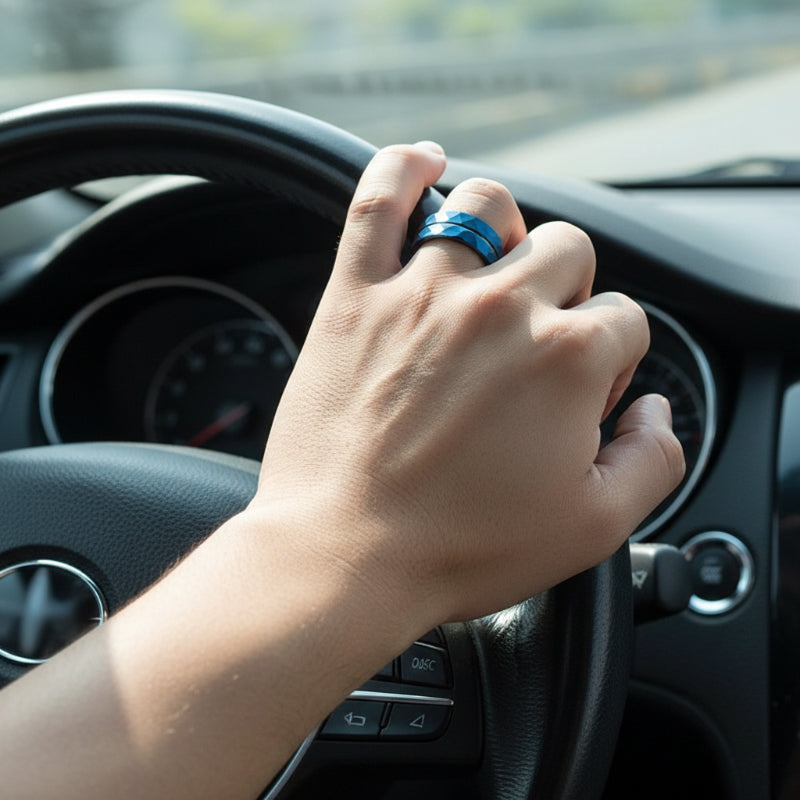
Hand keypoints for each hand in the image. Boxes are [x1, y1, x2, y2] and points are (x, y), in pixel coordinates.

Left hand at [253, 141, 684, 628]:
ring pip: (487, 204)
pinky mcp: (358, 294)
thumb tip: (655, 409)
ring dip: (505, 226)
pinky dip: (402, 167)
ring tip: (492, 267)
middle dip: (568, 291)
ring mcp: (425, 291)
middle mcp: (502, 307)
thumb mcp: (594, 528)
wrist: (347, 556)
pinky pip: (378, 198)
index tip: (580, 393)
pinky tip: (423, 162)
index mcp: (567, 358)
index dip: (611, 358)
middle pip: (567, 249)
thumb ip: (652, 458)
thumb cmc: (461, 547)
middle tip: (536, 342)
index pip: (622, 318)